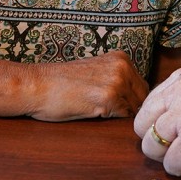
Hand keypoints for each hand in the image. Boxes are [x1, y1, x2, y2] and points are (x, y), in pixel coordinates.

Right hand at [29, 51, 148, 121]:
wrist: (38, 85)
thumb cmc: (62, 82)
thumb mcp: (97, 72)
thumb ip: (116, 79)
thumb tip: (135, 99)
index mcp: (121, 58)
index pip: (141, 86)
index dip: (133, 101)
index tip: (121, 108)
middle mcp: (123, 66)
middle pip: (142, 97)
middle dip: (130, 109)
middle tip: (110, 115)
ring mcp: (117, 81)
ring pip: (134, 108)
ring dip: (121, 116)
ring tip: (99, 112)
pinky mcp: (109, 97)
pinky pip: (123, 116)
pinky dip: (113, 120)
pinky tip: (95, 114)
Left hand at [134, 68, 180, 175]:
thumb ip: (179, 100)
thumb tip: (153, 123)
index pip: (147, 107)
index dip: (159, 126)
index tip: (177, 133)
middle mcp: (179, 92)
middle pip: (142, 127)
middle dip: (158, 142)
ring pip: (151, 147)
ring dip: (171, 156)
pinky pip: (171, 165)